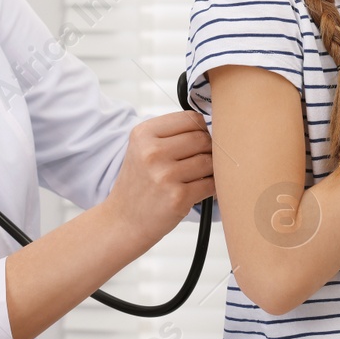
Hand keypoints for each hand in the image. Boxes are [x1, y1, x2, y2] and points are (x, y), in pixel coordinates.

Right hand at [104, 111, 214, 242]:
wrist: (123, 220)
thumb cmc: (139, 183)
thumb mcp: (143, 149)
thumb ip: (172, 134)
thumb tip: (215, 128)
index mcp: (143, 134)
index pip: (190, 118)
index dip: (199, 130)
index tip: (195, 142)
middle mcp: (152, 152)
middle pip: (202, 139)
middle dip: (206, 150)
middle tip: (196, 162)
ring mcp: (165, 175)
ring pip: (209, 162)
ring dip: (209, 170)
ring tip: (194, 177)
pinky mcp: (178, 197)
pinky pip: (211, 184)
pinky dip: (211, 188)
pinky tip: (197, 190)